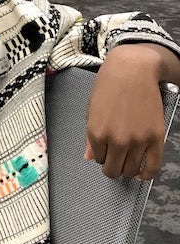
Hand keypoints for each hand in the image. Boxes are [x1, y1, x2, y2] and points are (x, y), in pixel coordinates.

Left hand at [84, 44, 178, 179]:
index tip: (105, 150)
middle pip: (114, 170)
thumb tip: (89, 157)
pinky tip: (142, 174)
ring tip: (127, 162)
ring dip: (128, 170)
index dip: (101, 155)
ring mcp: (137, 140)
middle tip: (115, 160)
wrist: (132, 69)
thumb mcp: (91, 109)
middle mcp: (116, 140)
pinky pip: (153, 166)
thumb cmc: (109, 85)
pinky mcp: (155, 137)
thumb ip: (90, 136)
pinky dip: (147, 174)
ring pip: (131, 170)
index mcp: (96, 132)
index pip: (97, 159)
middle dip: (113, 168)